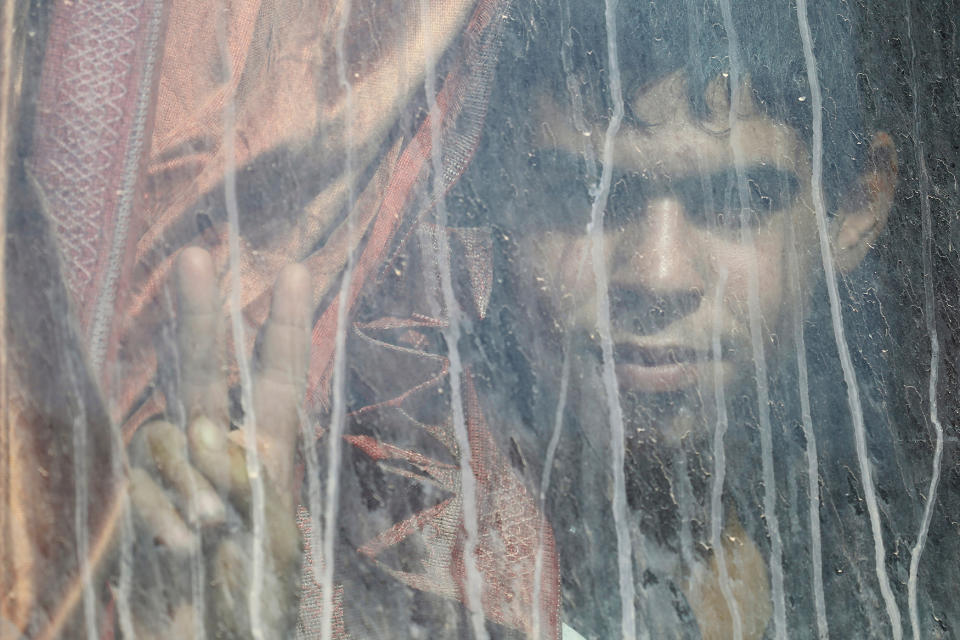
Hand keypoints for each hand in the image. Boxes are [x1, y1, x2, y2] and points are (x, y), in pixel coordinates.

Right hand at [127, 247, 310, 637]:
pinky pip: (139, 483)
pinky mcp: (139, 501)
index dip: (286, 328)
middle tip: (194, 257)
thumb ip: (249, 481)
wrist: (213, 636)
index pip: (278, 378)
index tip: (298, 274)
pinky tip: (182, 545)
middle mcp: (219, 449)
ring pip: (164, 434)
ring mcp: (176, 473)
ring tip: (212, 529)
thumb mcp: (275, 535)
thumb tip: (206, 437)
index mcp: (270, 451)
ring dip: (187, 476)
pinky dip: (160, 509)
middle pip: (205, 371)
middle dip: (202, 316)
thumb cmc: (258, 596)